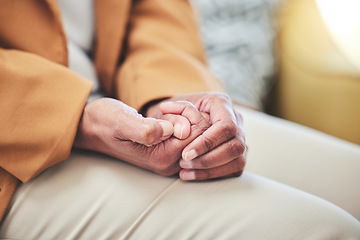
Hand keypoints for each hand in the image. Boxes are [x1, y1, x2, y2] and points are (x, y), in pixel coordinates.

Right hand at [73, 98, 209, 175]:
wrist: (93, 126)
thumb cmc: (106, 122)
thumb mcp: (123, 123)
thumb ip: (148, 130)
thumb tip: (175, 130)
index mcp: (162, 158)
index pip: (198, 137)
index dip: (189, 116)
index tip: (168, 107)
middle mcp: (169, 163)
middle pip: (201, 137)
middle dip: (189, 116)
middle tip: (167, 107)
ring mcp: (169, 158)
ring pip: (197, 135)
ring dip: (186, 116)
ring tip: (164, 110)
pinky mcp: (168, 150)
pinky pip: (189, 134)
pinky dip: (182, 119)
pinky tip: (166, 114)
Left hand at [146, 92, 246, 180]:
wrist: (178, 120)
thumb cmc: (174, 114)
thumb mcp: (169, 110)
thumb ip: (172, 115)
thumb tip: (180, 130)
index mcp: (221, 103)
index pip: (225, 126)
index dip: (207, 142)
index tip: (185, 153)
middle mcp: (235, 119)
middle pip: (235, 145)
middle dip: (208, 159)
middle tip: (184, 163)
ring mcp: (239, 137)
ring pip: (237, 159)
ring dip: (210, 169)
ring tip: (186, 170)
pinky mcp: (237, 153)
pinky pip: (234, 169)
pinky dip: (213, 174)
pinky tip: (193, 174)